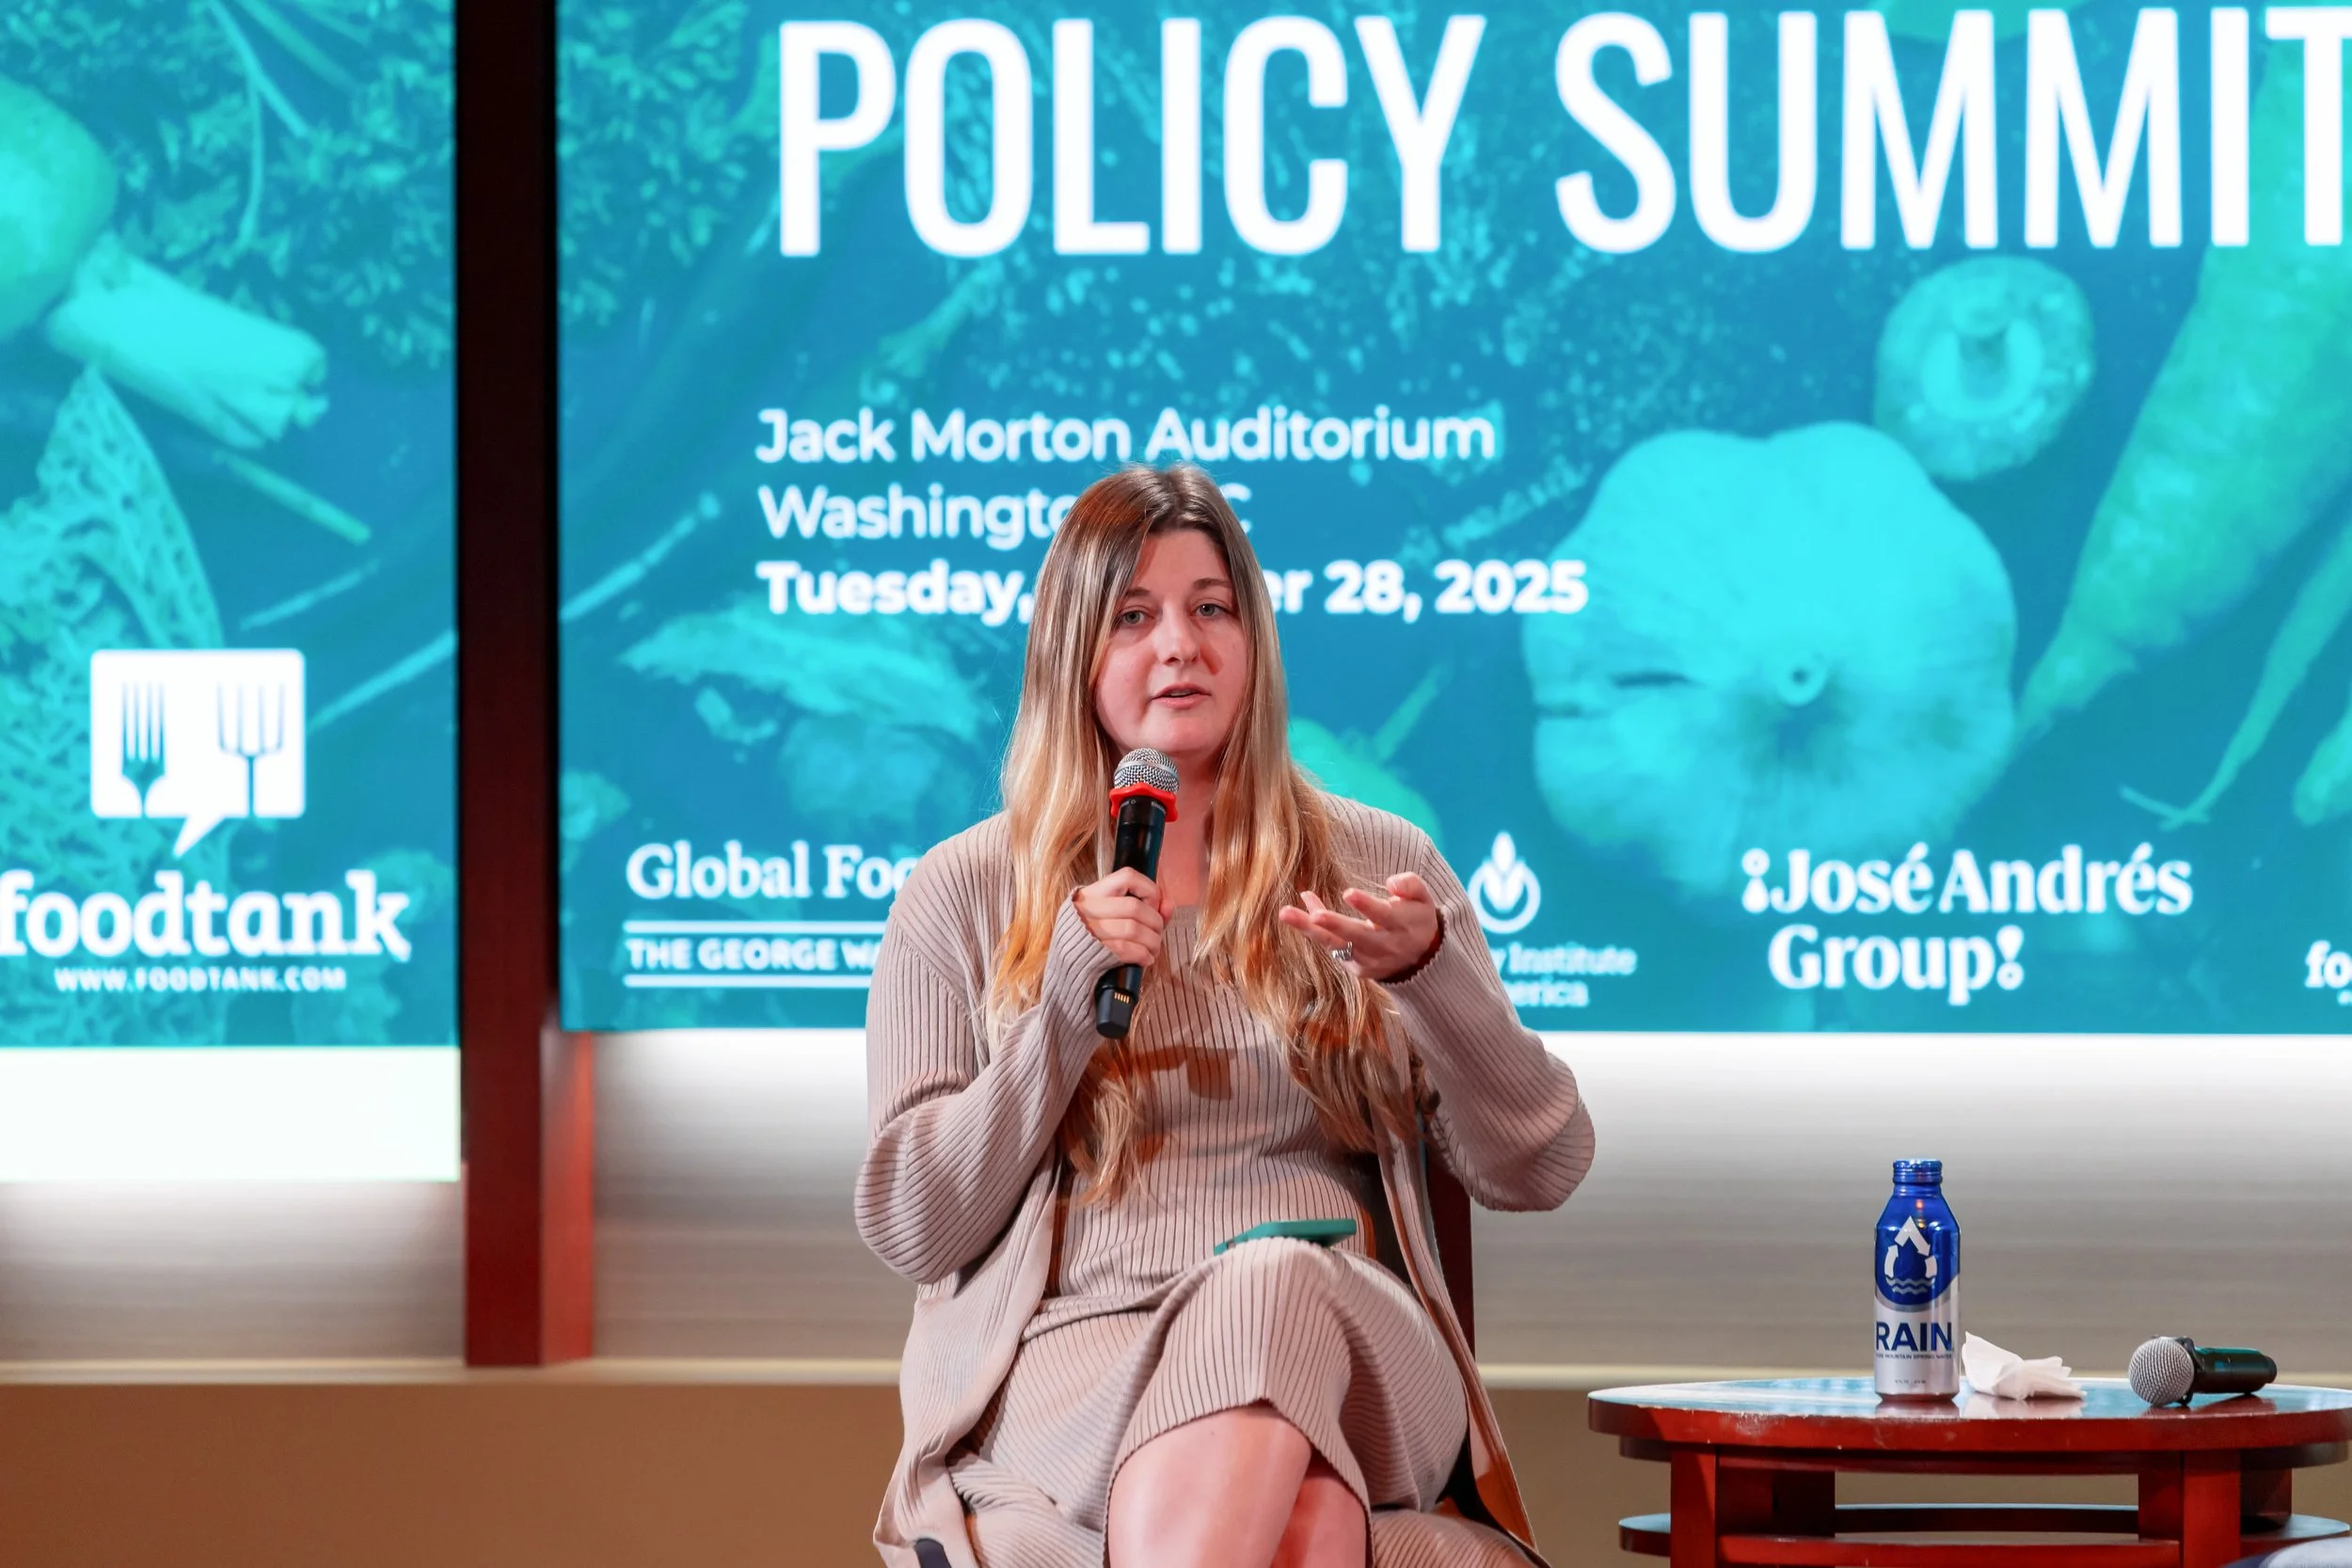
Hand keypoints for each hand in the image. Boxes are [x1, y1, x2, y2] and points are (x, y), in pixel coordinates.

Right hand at [1073, 867, 1173, 968]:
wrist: (1067, 965)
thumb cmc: (1094, 937)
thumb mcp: (1113, 916)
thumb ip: (1145, 909)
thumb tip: (1169, 905)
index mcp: (1093, 893)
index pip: (1127, 876)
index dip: (1149, 889)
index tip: (1153, 906)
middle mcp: (1088, 908)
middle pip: (1135, 907)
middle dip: (1155, 922)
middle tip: (1157, 933)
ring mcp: (1089, 930)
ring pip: (1133, 929)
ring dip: (1152, 941)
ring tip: (1154, 948)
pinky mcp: (1093, 951)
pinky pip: (1126, 949)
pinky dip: (1143, 955)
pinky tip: (1145, 959)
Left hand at [1278, 873, 1440, 980]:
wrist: (1422, 960)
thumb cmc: (1416, 919)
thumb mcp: (1424, 899)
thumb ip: (1411, 885)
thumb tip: (1391, 883)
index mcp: (1402, 926)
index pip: (1384, 916)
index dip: (1367, 906)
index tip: (1349, 894)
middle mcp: (1385, 946)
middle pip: (1357, 936)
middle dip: (1336, 925)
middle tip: (1316, 915)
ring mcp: (1369, 960)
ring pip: (1336, 944)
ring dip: (1310, 929)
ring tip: (1286, 913)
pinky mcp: (1356, 968)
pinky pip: (1331, 947)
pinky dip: (1313, 931)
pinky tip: (1295, 914)